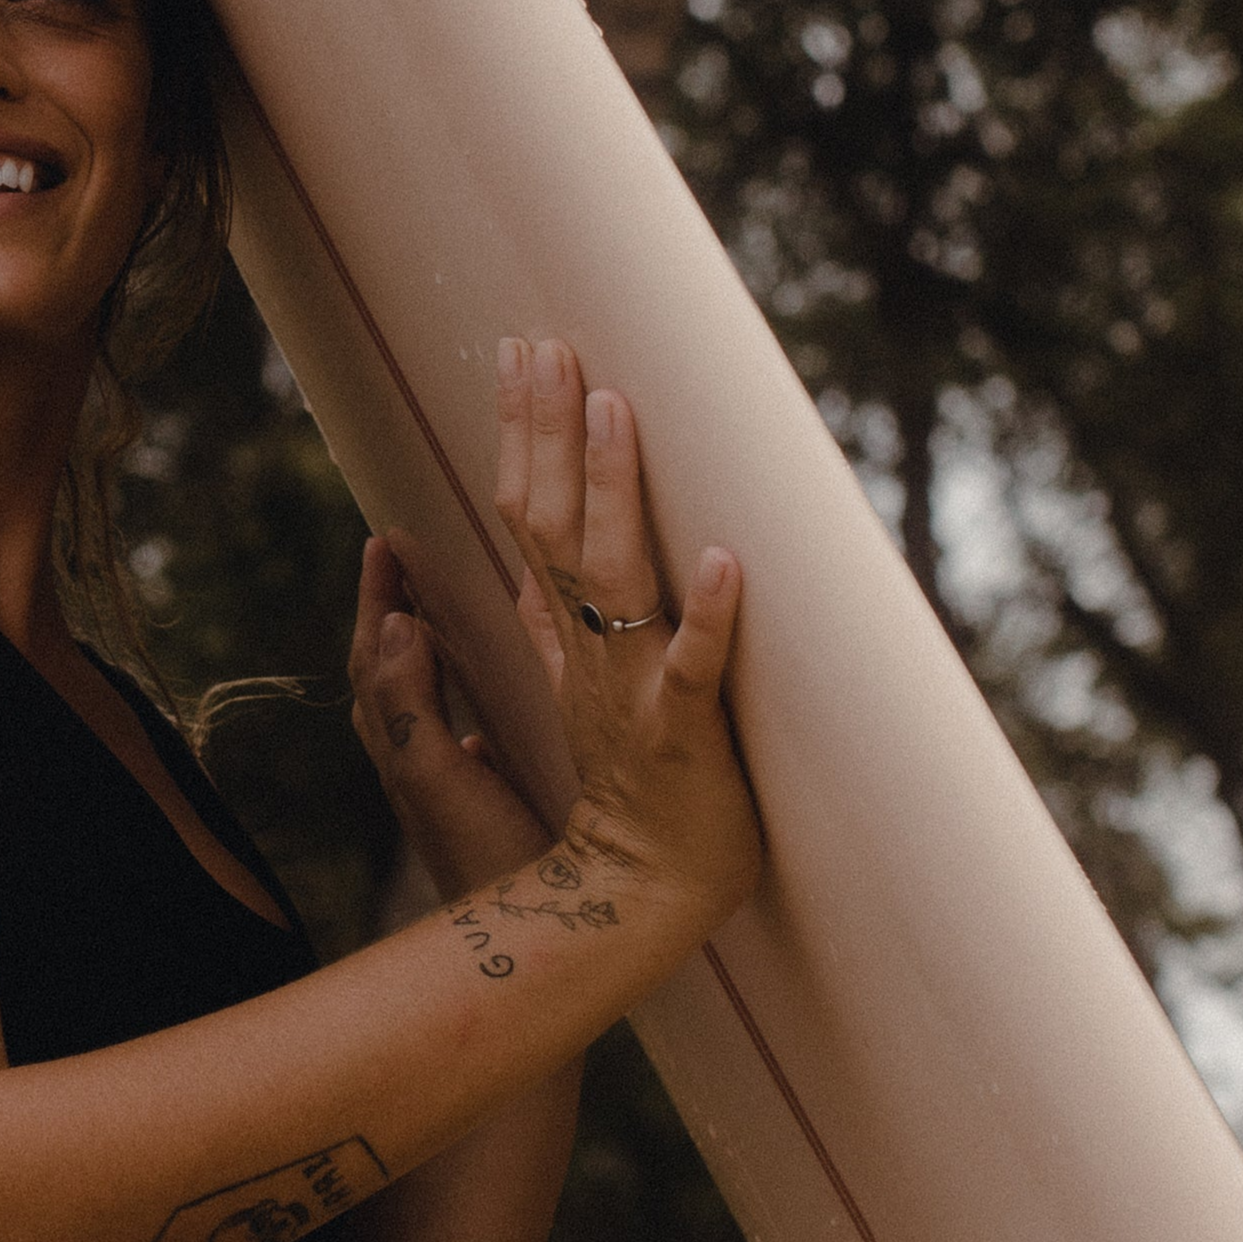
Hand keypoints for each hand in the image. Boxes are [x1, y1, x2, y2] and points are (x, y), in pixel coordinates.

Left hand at [346, 532, 546, 900]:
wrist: (523, 946)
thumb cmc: (490, 865)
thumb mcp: (444, 779)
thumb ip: (412, 707)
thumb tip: (392, 627)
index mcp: (404, 755)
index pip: (374, 658)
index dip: (375, 598)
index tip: (383, 540)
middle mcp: (413, 769)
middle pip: (384, 674)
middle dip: (385, 612)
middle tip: (397, 557)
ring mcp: (441, 789)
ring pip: (413, 705)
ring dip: (415, 650)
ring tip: (426, 607)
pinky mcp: (472, 808)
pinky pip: (448, 734)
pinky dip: (450, 696)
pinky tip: (474, 703)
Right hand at [494, 335, 760, 926]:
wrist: (640, 895)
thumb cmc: (629, 796)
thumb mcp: (578, 694)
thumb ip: (552, 630)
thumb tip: (525, 569)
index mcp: (564, 641)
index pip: (527, 522)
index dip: (522, 438)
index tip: (520, 354)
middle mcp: (585, 655)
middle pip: (548, 529)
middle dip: (543, 434)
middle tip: (541, 346)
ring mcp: (629, 693)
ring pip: (608, 579)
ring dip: (608, 492)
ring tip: (613, 409)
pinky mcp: (681, 736)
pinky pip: (692, 672)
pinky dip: (705, 618)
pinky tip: (721, 560)